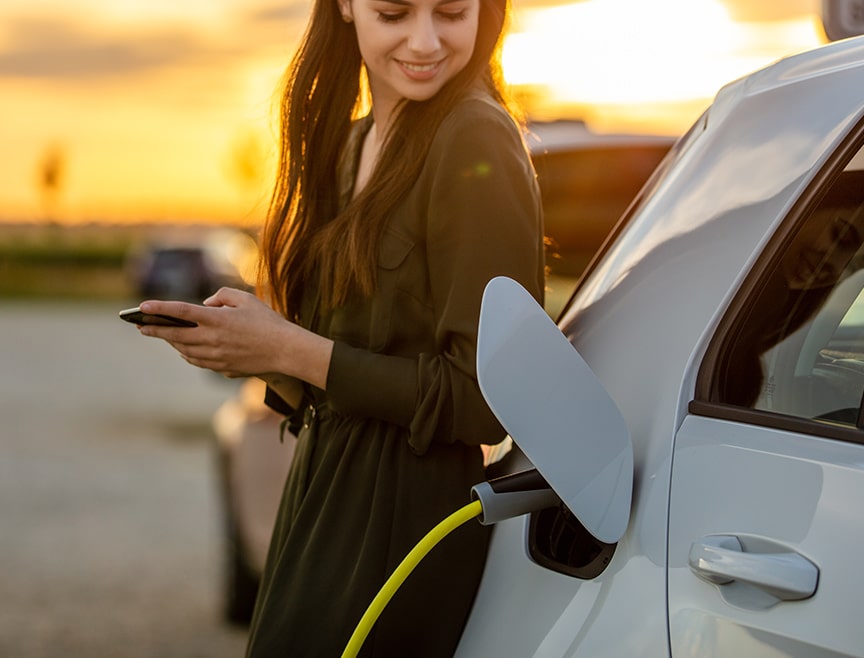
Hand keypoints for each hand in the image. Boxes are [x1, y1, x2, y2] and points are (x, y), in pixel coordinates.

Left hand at [137, 288, 332, 386]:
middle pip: (176, 335)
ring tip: (161, 335)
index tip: (142, 307)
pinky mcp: (222, 368)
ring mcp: (216, 356)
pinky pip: (197, 361)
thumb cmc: (268, 322)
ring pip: (184, 350)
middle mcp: (213, 339)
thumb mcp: (246, 299)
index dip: (159, 309)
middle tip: (140, 326)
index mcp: (218, 320)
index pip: (181, 312)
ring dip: (170, 343)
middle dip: (155, 330)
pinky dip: (186, 354)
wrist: (285, 351)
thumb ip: (222, 296)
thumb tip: (206, 304)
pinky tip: (183, 349)